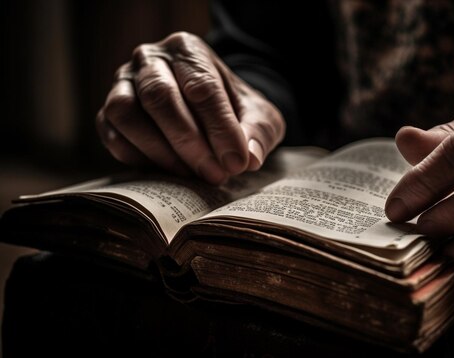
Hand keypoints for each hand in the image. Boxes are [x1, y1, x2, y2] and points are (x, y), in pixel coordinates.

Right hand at [96, 32, 284, 183]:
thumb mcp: (260, 117)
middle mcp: (150, 59)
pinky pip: (112, 135)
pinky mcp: (107, 113)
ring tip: (190, 174)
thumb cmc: (235, 111)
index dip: (220, 128)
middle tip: (214, 174)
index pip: (201, 86)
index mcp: (188, 50)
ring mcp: (122, 84)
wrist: (210, 111)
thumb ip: (259, 132)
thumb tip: (250, 156)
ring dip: (160, 150)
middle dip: (189, 142)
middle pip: (159, 96)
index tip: (236, 162)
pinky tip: (168, 172)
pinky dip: (138, 158)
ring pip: (126, 113)